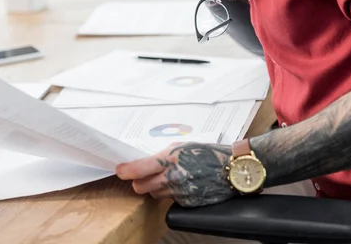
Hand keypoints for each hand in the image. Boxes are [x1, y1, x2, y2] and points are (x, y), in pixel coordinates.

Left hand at [116, 142, 234, 206]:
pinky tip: (180, 184)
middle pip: (141, 186)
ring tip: (167, 177)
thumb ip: (162, 156)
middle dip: (139, 181)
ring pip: (154, 194)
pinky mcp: (186, 204)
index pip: (139, 169)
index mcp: (170, 158)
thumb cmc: (208, 153)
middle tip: (141, 176)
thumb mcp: (182, 146)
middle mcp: (173, 177)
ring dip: (155, 187)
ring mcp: (179, 192)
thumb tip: (144, 162)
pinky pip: (169, 200)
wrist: (230, 168)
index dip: (126, 171)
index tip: (120, 170)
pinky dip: (170, 193)